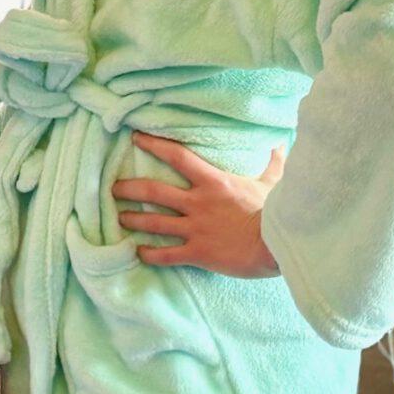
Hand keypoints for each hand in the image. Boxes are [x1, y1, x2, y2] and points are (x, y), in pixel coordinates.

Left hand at [112, 134, 284, 274]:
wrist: (277, 245)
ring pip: (154, 222)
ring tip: (119, 218)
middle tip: (113, 188)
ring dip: (133, 219)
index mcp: (213, 182)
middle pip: (153, 192)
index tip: (136, 138)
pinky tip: (138, 253)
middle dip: (129, 189)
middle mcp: (198, 203)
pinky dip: (149, 254)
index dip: (154, 145)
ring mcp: (195, 229)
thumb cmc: (275, 213)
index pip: (177, 157)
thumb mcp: (272, 184)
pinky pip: (166, 254)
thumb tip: (281, 145)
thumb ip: (272, 165)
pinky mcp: (197, 253)